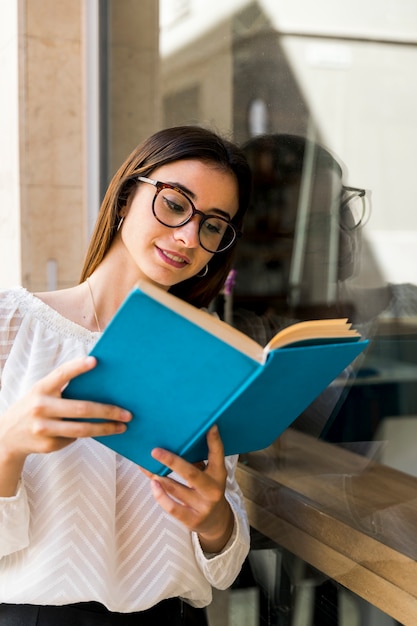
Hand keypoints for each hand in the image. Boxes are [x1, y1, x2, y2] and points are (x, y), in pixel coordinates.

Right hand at [0, 356, 131, 495]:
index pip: (61, 374)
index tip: (95, 360)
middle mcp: (41, 406)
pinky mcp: (48, 444)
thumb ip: (62, 387)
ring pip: (82, 429)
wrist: (8, 435)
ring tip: (122, 426)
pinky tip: (97, 431)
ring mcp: (43, 428)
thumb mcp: (42, 392)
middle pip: (81, 408)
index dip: (78, 367)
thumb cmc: (35, 406)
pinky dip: (86, 433)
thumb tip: (100, 387)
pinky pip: (74, 438)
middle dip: (107, 411)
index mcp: (41, 388)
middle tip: (127, 413)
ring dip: (106, 428)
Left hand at [143, 425, 233, 553]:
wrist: (216, 522)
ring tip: (146, 465)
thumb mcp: (209, 475)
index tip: (209, 425)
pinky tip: (153, 483)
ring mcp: (203, 506)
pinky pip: (172, 507)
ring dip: (158, 476)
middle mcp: (213, 490)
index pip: (218, 455)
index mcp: (219, 474)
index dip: (214, 440)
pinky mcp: (192, 520)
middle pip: (191, 474)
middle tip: (155, 451)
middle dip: (172, 461)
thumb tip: (174, 442)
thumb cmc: (207, 489)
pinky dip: (160, 495)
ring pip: (176, 489)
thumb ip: (196, 461)